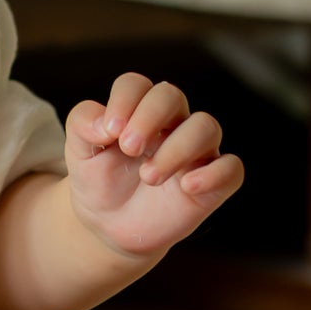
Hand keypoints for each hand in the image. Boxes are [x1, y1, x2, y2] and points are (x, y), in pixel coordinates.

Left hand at [63, 71, 242, 259]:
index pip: (137, 85)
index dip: (124, 100)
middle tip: (128, 148)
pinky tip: (188, 186)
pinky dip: (214, 174)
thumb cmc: (98, 179)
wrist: (108, 224)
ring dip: (176, 149)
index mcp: (137, 110)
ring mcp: (195, 152)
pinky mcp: (212, 182)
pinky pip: (232, 168)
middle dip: (149, 117)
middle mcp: (170, 124)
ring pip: (206, 126)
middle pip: (171, 96)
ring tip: (148, 176)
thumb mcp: (78, 152)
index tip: (108, 131)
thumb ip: (82, 124)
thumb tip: (104, 122)